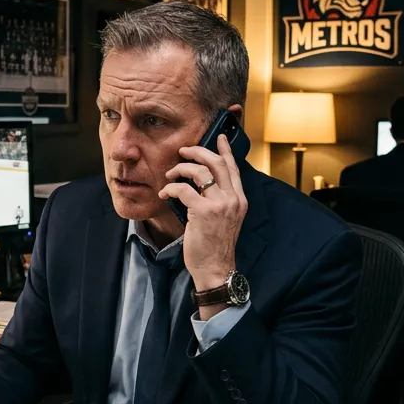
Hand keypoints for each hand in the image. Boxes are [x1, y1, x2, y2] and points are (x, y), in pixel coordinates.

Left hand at [160, 134, 247, 311]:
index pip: (233, 168)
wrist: (216, 268)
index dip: (225, 150)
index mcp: (240, 199)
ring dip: (180, 169)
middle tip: (183, 151)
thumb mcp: (225, 219)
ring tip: (169, 174)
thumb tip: (204, 184)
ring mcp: (219, 204)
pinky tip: (164, 194)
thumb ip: (220, 200)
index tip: (218, 136)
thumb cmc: (215, 246)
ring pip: (199, 172)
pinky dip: (171, 188)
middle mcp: (233, 199)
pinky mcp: (203, 211)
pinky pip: (183, 189)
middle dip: (197, 152)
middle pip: (216, 162)